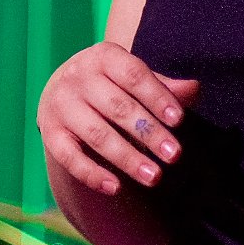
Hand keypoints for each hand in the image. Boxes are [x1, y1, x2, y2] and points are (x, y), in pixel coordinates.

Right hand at [37, 41, 200, 195]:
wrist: (63, 89)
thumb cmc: (112, 84)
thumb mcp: (134, 77)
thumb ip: (163, 85)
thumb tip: (193, 89)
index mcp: (103, 57)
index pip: (134, 75)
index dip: (157, 97)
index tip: (180, 121)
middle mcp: (78, 77)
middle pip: (117, 107)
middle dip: (149, 133)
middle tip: (175, 155)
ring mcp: (61, 105)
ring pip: (97, 134)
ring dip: (127, 158)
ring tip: (154, 177)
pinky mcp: (50, 131)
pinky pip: (70, 157)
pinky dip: (92, 174)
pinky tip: (116, 188)